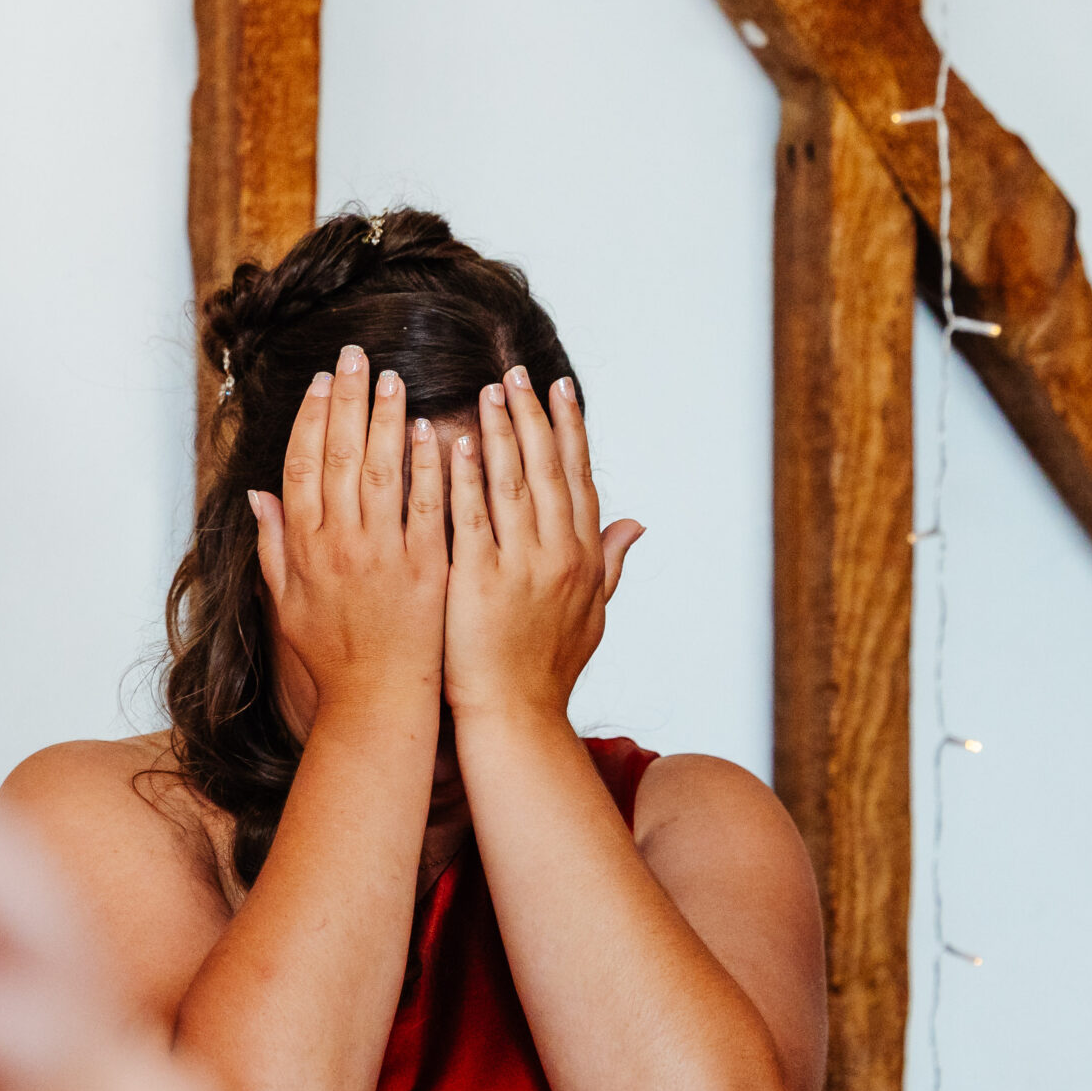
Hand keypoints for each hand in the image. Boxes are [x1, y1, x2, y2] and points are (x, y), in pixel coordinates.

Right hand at [250, 346, 448, 721]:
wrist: (376, 701)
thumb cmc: (332, 656)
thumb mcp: (286, 602)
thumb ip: (272, 545)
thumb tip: (258, 496)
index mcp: (304, 547)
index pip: (302, 465)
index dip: (310, 417)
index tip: (322, 380)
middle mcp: (338, 544)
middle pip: (337, 454)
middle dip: (347, 399)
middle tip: (357, 355)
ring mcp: (382, 554)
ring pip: (380, 470)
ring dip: (386, 418)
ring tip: (393, 377)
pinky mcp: (425, 568)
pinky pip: (427, 506)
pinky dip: (428, 466)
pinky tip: (433, 430)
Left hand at [444, 367, 642, 722]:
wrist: (517, 718)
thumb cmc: (548, 669)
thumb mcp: (593, 614)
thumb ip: (613, 563)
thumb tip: (637, 522)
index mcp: (584, 559)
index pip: (579, 479)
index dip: (570, 431)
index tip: (559, 389)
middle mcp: (560, 557)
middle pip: (548, 471)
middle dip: (532, 417)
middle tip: (515, 372)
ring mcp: (523, 569)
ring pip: (512, 485)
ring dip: (500, 434)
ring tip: (487, 392)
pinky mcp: (482, 584)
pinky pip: (473, 520)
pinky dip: (465, 479)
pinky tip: (454, 443)